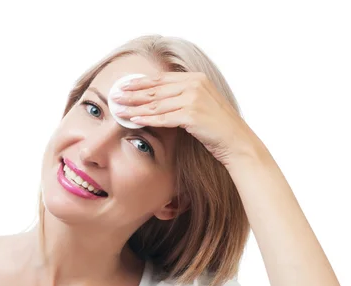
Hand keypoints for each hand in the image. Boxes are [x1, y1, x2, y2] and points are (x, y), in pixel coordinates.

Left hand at [111, 72, 260, 165]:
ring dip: (135, 106)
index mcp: (196, 79)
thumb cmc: (217, 128)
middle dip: (132, 93)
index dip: (140, 82)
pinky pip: (163, 117)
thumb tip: (159, 101)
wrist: (236, 142)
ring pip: (156, 103)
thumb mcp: (201, 106)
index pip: (161, 79)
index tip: (124, 85)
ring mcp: (194, 99)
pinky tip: (133, 119)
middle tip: (114, 96)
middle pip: (156, 90)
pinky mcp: (192, 115)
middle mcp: (195, 85)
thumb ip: (183, 98)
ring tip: (119, 109)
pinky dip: (146, 118)